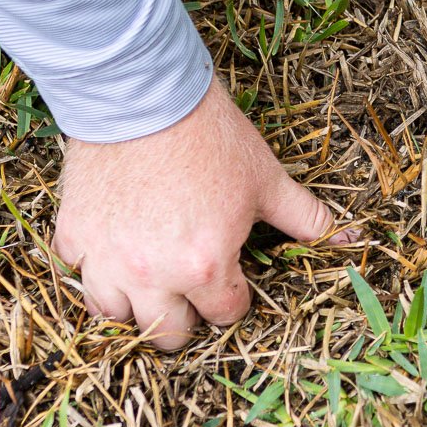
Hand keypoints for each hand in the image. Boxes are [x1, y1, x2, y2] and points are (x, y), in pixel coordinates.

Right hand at [52, 78, 344, 348]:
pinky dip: (91, 269)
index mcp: (205, 267)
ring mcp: (106, 258)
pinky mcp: (74, 234)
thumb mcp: (266, 179)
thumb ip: (307, 219)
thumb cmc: (210, 136)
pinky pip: (75, 275)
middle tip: (191, 285)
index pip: (225, 315)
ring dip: (133, 304)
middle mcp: (153, 275)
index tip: (231, 274)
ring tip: (149, 279)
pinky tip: (112, 250)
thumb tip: (352, 239)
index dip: (234, 296)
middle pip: (168, 334)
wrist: (144, 91)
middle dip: (186, 315)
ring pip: (114, 317)